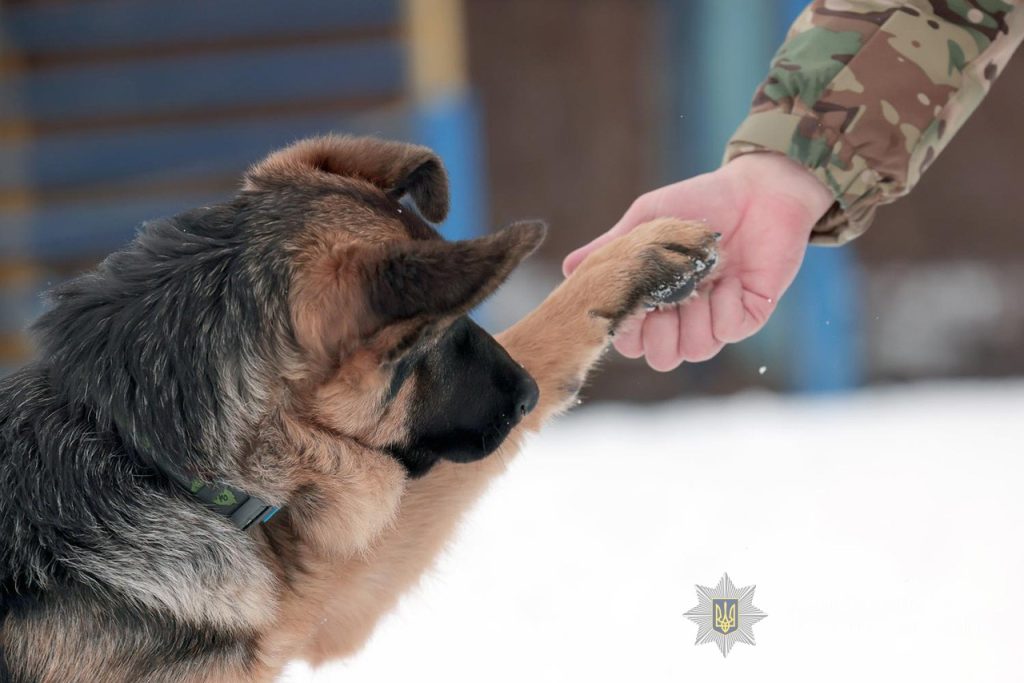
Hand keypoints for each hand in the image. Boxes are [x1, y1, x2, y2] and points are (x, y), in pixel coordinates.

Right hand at [562, 153, 833, 370]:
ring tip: (701, 282)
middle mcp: (684, 314)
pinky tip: (730, 277)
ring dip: (693, 319)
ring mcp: (717, 316)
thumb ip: (610, 247)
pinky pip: (729, 331)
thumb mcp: (646, 220)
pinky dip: (725, 305)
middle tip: (665, 302)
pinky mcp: (749, 312)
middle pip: (661, 358)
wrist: (756, 188)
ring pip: (695, 352)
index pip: (631, 339)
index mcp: (656, 298)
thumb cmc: (698, 201)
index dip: (626, 331)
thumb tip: (567, 268)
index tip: (632, 304)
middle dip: (658, 337)